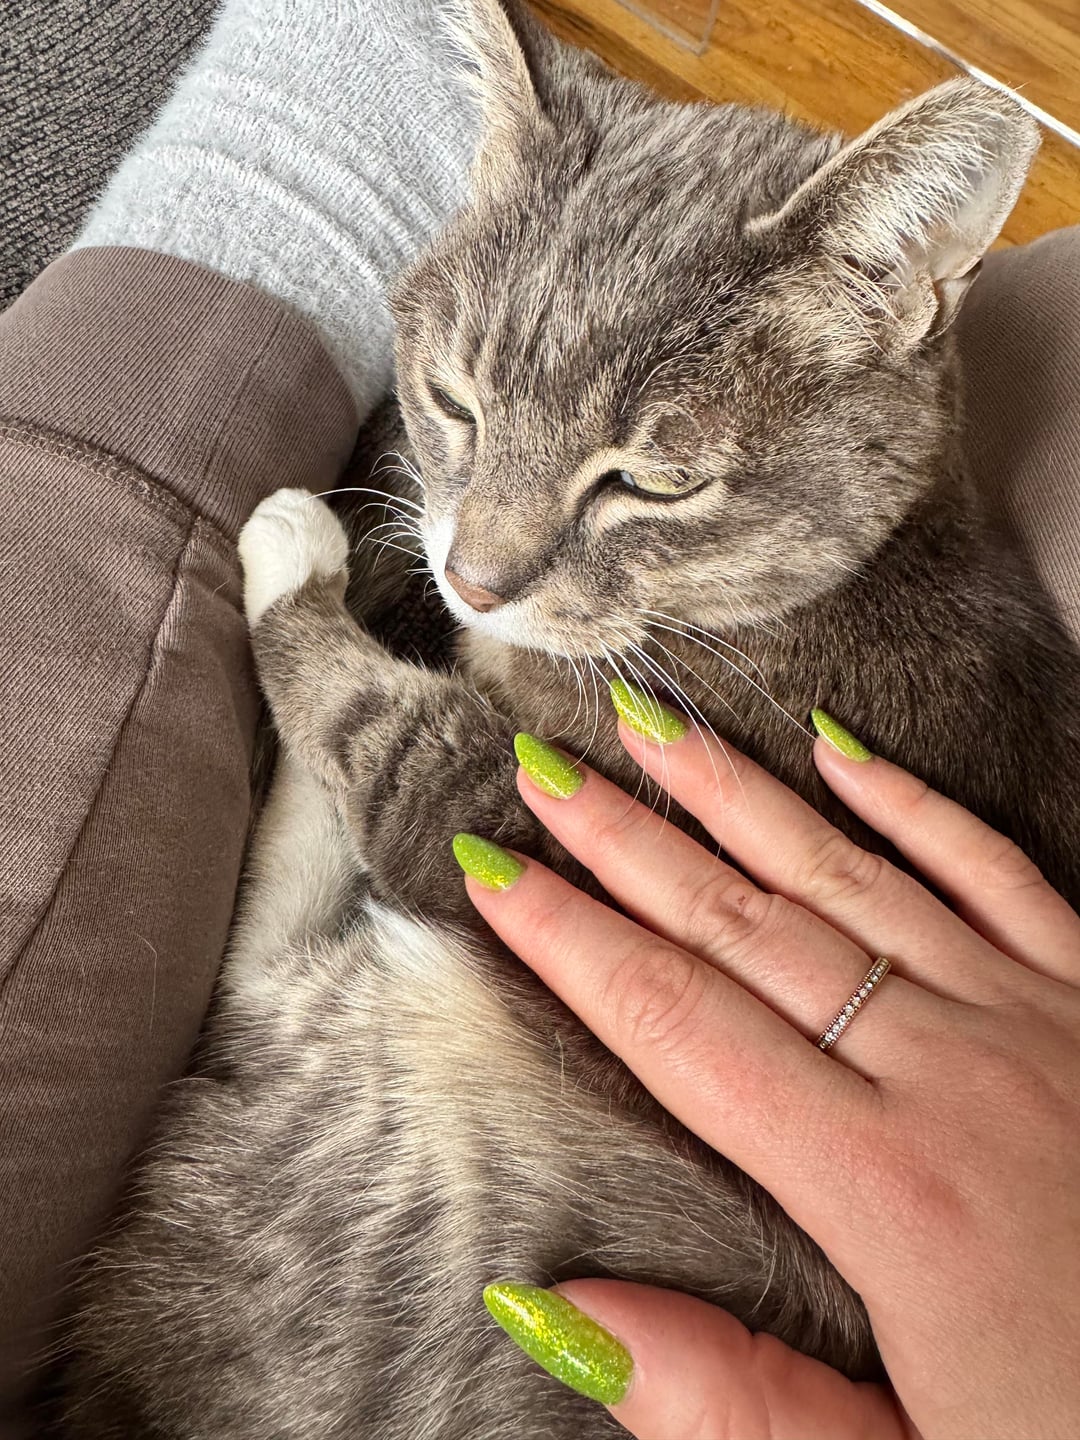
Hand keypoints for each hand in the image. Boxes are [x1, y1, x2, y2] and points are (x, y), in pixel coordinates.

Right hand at [454, 699, 1079, 1438]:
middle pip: (744, 928)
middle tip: (545, 771)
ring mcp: (1032, 1016)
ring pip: (849, 876)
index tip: (491, 873)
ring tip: (655, 727)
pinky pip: (994, 870)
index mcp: (884, 1186)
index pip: (678, 1029)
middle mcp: (948, 1069)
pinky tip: (844, 752)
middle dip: (627, 844)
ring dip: (741, 795)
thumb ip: (733, 1400)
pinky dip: (915, 806)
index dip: (571, 944)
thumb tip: (560, 1312)